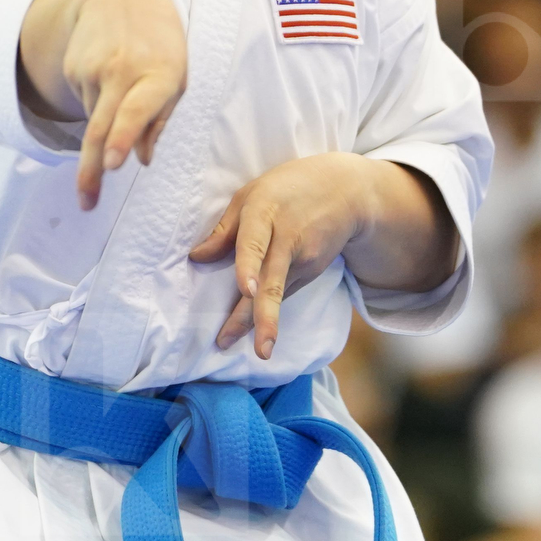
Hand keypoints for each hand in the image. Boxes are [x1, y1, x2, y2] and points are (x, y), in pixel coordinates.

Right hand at [20, 0, 188, 210]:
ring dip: (106, 121)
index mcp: (158, 75)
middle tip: (87, 203)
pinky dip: (97, 101)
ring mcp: (93, 70)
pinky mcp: (73, 69)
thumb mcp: (176, 76)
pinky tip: (107, 74)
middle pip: (101, 129)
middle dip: (92, 171)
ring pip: (96, 118)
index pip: (137, 110)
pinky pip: (86, 101)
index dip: (122, 137)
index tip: (112, 164)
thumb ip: (159, 119)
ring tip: (121, 85)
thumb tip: (143, 160)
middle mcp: (123, 72)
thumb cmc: (159, 43)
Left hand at [189, 153, 378, 358]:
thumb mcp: (251, 195)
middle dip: (266, 316)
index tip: (247, 290)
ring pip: (280, 295)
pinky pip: (285, 293)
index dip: (250, 266)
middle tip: (261, 349)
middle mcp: (287, 239)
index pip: (255, 242)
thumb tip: (196, 257)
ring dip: (265, 324)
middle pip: (275, 280)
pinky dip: (271, 313)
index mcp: (264, 213)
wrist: (344, 190)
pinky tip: (258, 332)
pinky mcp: (312, 271)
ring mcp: (304, 258)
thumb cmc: (286, 189)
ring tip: (258, 352)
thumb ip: (224, 229)